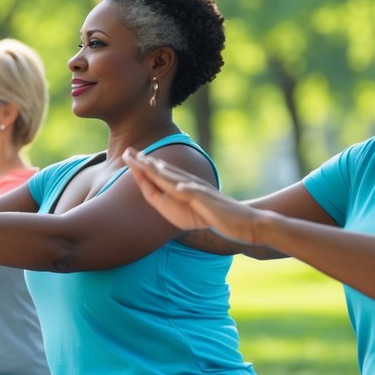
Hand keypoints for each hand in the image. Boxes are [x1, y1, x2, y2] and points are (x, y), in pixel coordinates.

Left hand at [123, 148, 262, 244]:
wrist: (246, 223)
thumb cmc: (220, 218)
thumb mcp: (194, 211)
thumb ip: (178, 201)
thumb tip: (165, 194)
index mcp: (185, 188)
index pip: (161, 176)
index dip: (144, 167)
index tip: (129, 158)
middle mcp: (192, 186)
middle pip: (165, 173)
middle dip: (146, 163)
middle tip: (129, 152)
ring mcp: (202, 192)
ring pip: (180, 179)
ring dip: (163, 171)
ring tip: (147, 163)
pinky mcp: (212, 202)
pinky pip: (200, 195)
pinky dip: (189, 190)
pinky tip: (179, 187)